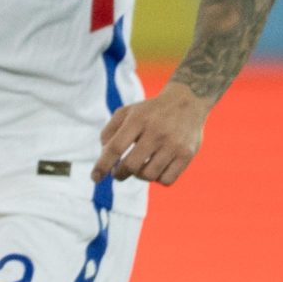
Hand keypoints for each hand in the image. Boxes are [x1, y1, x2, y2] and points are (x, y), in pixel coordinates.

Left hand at [92, 83, 209, 184]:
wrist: (187, 102)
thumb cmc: (149, 112)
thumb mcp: (126, 112)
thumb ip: (109, 132)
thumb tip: (103, 157)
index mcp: (138, 119)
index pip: (115, 148)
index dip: (102, 165)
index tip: (95, 178)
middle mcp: (157, 132)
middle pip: (131, 165)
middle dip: (119, 174)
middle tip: (118, 172)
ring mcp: (174, 144)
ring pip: (149, 175)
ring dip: (139, 176)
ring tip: (139, 167)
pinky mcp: (187, 154)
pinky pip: (167, 180)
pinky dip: (158, 179)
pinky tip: (156, 169)